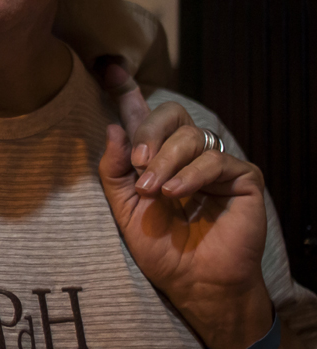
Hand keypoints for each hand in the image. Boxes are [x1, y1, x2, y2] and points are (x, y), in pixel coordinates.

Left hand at [96, 61, 273, 348]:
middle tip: (138, 162)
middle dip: (149, 132)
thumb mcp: (124, 207)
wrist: (192, 281)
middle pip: (171, 113)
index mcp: (156, 155)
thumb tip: (112, 127)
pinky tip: (177, 192)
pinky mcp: (242, 178)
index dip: (126, 90)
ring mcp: (215, 163)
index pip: (143, 113)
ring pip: (190, 136)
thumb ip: (114, 168)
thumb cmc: (160, 247)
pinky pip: (214, 160)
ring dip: (166, 161)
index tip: (107, 67)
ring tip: (154, 191)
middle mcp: (186, 153)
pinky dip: (191, 174)